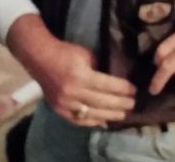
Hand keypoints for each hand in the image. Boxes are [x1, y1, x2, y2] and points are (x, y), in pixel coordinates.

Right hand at [7, 15, 135, 127]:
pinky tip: (104, 121)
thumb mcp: (87, 55)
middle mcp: (73, 92)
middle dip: (120, 104)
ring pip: (92, 114)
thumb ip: (100, 68)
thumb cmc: (66, 52)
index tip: (134, 90)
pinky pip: (79, 120)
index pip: (107, 85)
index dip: (122, 89)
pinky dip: (93, 121)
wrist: (40, 58)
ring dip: (110, 115)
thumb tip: (116, 78)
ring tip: (123, 114)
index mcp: (81, 76)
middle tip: (133, 104)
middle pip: (102, 102)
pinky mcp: (59, 110)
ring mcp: (65, 104)